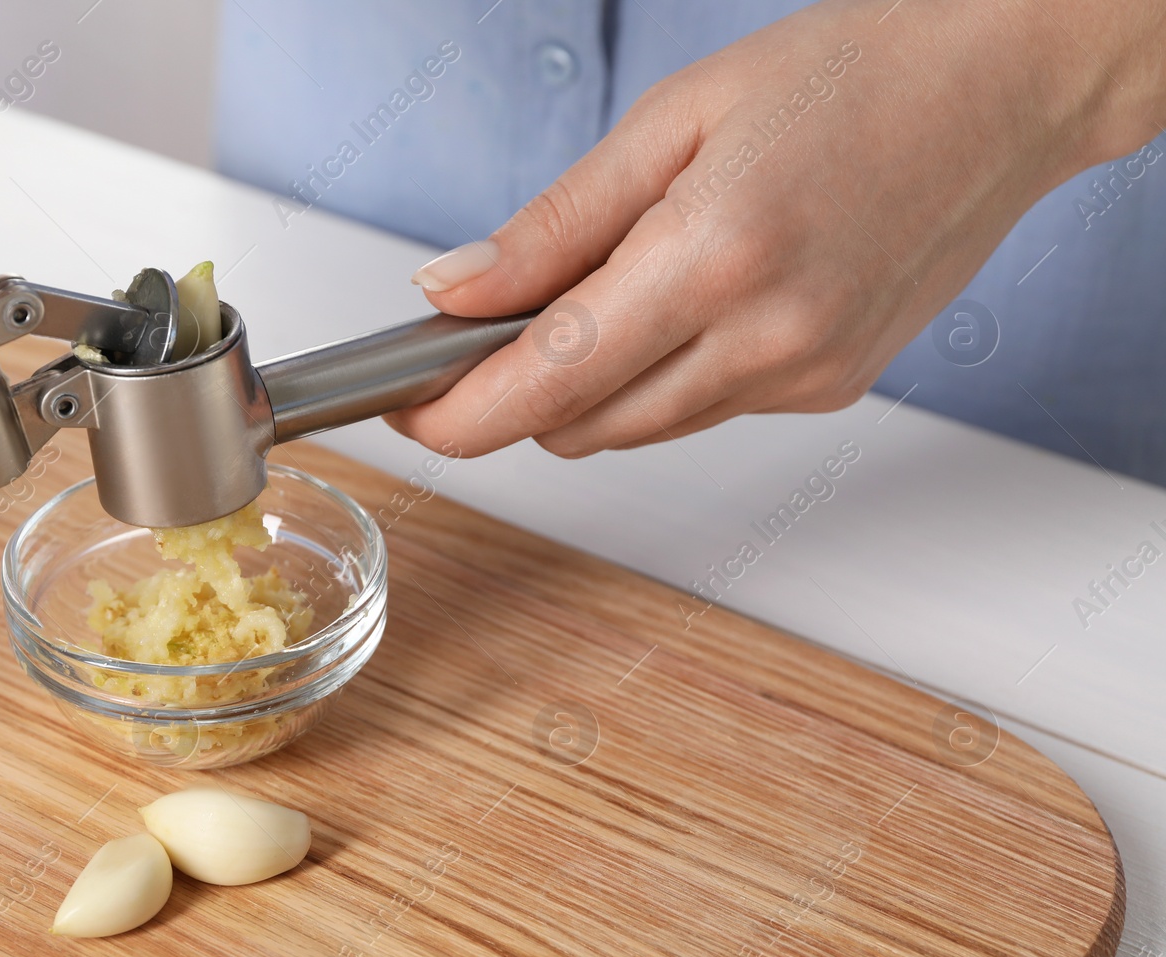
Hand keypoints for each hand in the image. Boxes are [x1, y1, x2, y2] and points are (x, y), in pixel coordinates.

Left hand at [389, 0, 1165, 457]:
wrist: (1004, 84)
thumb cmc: (853, 73)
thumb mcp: (674, 122)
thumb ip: (553, 225)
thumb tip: (454, 291)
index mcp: (714, 257)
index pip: (544, 384)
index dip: (457, 416)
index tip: (405, 411)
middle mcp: (768, 339)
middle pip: (582, 427)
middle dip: (515, 395)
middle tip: (490, 327)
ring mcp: (807, 376)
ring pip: (639, 429)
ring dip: (589, 388)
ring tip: (609, 292)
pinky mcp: (833, 389)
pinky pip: (703, 411)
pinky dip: (665, 376)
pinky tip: (691, 302)